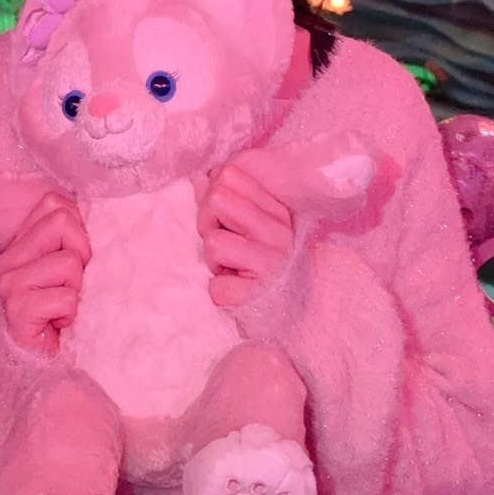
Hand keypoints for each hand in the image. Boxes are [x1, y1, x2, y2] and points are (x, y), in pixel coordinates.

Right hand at [0, 191, 89, 355]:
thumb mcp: (69, 267)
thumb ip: (73, 236)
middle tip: (72, 284)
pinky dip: (72, 312)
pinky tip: (60, 324)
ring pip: (68, 262)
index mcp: (20, 243)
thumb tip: (98, 213)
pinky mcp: (17, 311)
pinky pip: (66, 298)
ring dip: (77, 288)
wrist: (46, 365)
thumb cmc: (64, 312)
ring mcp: (9, 285)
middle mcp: (8, 260)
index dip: (78, 228)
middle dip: (81, 253)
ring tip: (65, 306)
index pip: (53, 203)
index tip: (78, 259)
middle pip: (61, 221)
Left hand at [197, 161, 294, 308]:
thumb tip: (198, 178)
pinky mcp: (257, 296)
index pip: (230, 175)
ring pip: (213, 242)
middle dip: (208, 225)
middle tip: (224, 248)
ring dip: (214, 262)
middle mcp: (278, 233)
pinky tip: (238, 292)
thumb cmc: (264, 270)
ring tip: (233, 271)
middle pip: (217, 199)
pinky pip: (216, 286)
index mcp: (276, 212)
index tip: (224, 222)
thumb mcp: (253, 230)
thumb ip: (229, 203)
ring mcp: (271, 264)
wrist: (294, 319)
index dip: (213, 199)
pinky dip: (220, 292)